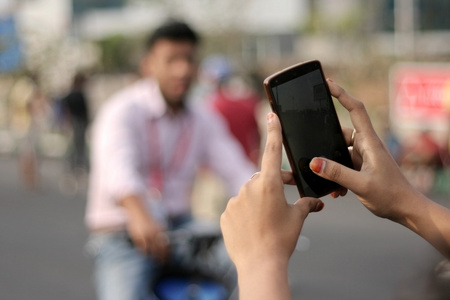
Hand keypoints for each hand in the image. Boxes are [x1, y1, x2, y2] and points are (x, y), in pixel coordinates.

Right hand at [122, 196, 168, 260]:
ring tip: (152, 259)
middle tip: (161, 263)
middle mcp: (155, 233)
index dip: (167, 253)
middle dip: (160, 258)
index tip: (167, 259)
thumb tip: (166, 243)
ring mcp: (146, 235)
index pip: (167, 245)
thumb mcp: (157, 224)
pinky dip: (143, 251)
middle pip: (159, 250)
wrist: (137, 208)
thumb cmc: (148, 217)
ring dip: (151, 255)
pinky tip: (144, 252)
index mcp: (162, 229)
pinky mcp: (138, 236)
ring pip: (150, 251)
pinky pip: (141, 248)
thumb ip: (162, 232)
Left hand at [220, 113, 323, 270]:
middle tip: (281, 201)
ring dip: (257, 201)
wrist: (259, 263)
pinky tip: (253, 227)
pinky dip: (245, 213)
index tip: (270, 114)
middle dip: (271, 185)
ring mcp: (235, 200)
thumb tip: (316, 202)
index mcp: (269, 184)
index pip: (272, 150)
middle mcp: (249, 187)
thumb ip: (306, 205)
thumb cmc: (281, 240)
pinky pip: (237, 207)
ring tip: (266, 220)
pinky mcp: (226, 213)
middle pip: (262, 178)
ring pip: (248, 193)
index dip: (273, 131)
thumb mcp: (297, 219)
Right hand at [309, 79, 416, 220]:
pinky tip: (336, 191)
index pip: (355, 110)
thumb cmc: (391, 195)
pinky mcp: (361, 167)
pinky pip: (343, 165)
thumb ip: (336, 173)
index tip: (327, 83)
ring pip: (339, 151)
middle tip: (311, 143)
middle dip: (326, 141)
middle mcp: (366, 145)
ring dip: (331, 165)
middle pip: (340, 133)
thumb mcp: (361, 184)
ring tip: (327, 180)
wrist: (407, 210)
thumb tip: (314, 162)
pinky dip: (336, 175)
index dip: (341, 94)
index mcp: (370, 142)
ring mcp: (364, 156)